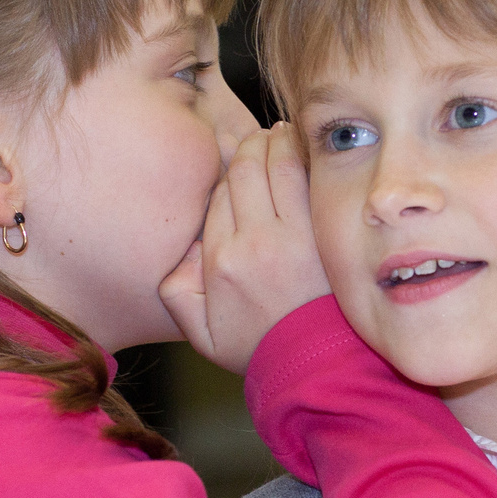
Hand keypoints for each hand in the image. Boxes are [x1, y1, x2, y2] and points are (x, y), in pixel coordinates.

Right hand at [160, 122, 331, 372]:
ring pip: (274, 165)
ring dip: (272, 143)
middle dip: (245, 148)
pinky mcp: (320, 232)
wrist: (315, 361)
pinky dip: (298, 154)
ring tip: (273, 136)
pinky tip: (294, 145)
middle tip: (251, 140)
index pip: (216, 197)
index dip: (222, 175)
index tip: (229, 163)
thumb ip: (175, 292)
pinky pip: (305, 178)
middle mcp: (253, 242)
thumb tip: (183, 251)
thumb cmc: (258, 346)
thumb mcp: (200, 334)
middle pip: (242, 172)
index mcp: (220, 261)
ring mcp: (292, 235)